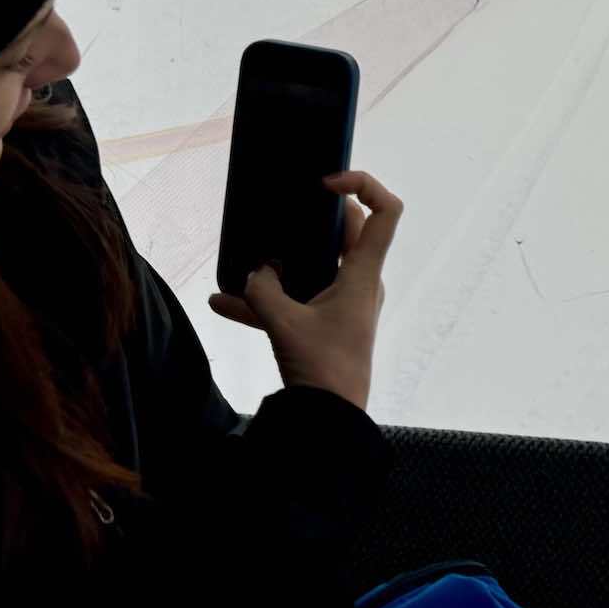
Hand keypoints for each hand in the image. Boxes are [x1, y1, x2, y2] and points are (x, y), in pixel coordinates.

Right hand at [207, 170, 402, 410]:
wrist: (329, 423)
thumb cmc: (322, 370)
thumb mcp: (284, 324)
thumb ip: (264, 290)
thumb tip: (255, 271)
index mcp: (363, 274)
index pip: (386, 212)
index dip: (363, 184)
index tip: (325, 184)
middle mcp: (359, 283)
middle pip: (346, 232)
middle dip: (312, 219)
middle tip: (284, 210)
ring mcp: (343, 305)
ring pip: (316, 266)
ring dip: (283, 262)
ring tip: (246, 257)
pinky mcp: (324, 326)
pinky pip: (295, 301)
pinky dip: (265, 300)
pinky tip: (221, 302)